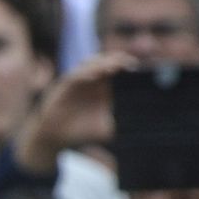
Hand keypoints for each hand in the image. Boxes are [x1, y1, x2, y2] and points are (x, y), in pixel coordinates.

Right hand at [17, 51, 133, 172]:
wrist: (56, 138)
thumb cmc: (82, 133)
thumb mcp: (106, 129)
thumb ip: (121, 125)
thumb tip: (142, 127)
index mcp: (102, 87)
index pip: (114, 69)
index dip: (124, 64)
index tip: (135, 66)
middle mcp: (90, 81)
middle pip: (103, 62)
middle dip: (115, 60)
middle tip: (127, 63)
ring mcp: (77, 82)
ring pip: (89, 65)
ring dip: (101, 64)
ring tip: (113, 67)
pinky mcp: (64, 87)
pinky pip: (75, 76)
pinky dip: (84, 74)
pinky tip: (94, 76)